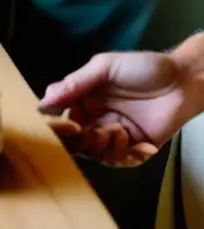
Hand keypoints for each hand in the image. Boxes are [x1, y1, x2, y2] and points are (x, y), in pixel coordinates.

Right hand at [38, 47, 201, 165]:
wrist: (183, 81)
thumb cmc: (143, 68)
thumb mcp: (104, 67)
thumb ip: (76, 83)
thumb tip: (44, 100)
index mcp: (82, 99)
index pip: (61, 117)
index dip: (60, 126)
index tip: (69, 124)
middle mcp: (95, 118)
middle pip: (75, 140)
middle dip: (83, 141)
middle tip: (97, 133)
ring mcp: (114, 134)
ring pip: (96, 154)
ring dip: (106, 147)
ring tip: (121, 131)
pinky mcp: (135, 148)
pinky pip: (121, 161)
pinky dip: (126, 155)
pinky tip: (138, 142)